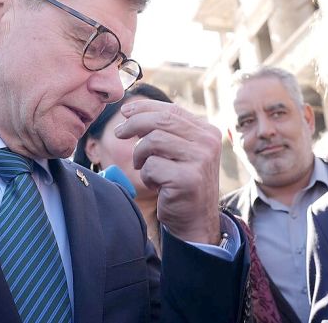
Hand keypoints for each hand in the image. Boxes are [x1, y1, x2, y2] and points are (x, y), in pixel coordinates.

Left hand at [116, 99, 222, 243]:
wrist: (196, 220)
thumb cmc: (180, 182)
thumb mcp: (178, 151)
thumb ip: (165, 131)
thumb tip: (131, 111)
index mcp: (207, 132)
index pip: (171, 110)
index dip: (144, 107)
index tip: (124, 111)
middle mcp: (208, 143)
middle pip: (161, 121)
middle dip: (134, 124)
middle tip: (119, 133)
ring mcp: (200, 160)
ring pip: (153, 141)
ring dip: (140, 155)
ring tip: (144, 167)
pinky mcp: (188, 179)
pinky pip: (151, 166)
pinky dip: (146, 175)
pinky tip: (156, 185)